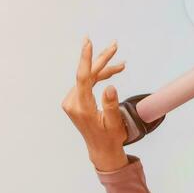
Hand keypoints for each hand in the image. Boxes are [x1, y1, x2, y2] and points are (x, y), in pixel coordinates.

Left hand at [61, 38, 129, 170]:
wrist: (101, 149)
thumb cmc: (110, 138)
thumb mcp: (114, 123)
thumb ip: (111, 105)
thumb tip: (110, 87)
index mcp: (82, 108)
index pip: (82, 78)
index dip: (86, 59)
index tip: (87, 43)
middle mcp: (73, 103)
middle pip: (87, 75)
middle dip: (102, 61)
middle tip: (115, 45)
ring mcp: (72, 102)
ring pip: (88, 78)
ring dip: (104, 70)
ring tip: (122, 65)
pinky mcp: (75, 101)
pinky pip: (87, 83)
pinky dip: (100, 77)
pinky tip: (112, 73)